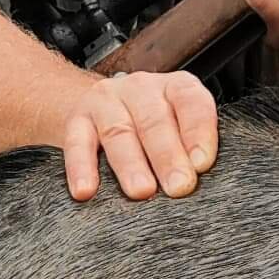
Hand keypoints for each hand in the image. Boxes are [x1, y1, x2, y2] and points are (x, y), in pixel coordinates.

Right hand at [60, 69, 217, 203]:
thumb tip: (199, 179)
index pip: (191, 102)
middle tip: (178, 186)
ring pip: (118, 133)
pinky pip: (77, 143)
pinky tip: (86, 190)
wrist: (101, 108)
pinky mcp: (77, 120)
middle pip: (155, 121)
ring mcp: (106, 101)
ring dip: (130, 165)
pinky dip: (81, 167)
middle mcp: (141, 89)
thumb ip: (192, 148)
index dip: (198, 133)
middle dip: (168, 156)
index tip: (201, 164)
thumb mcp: (179, 126)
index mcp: (175, 87)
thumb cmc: (152, 126)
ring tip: (141, 191)